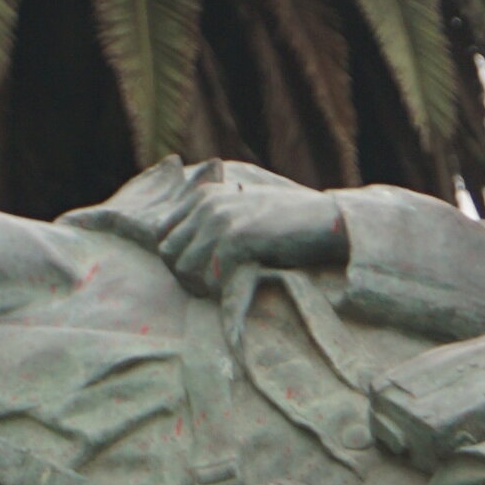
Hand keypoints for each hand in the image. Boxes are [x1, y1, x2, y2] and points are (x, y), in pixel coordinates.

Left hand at [129, 160, 347, 292]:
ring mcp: (220, 219)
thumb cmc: (283, 221)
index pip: (162, 233)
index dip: (174, 258)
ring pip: (185, 268)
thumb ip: (209, 220)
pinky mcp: (236, 238)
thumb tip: (174, 251)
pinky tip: (240, 284)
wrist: (323, 221)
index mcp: (204, 195)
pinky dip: (223, 289)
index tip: (196, 272)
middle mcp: (207, 204)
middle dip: (184, 275)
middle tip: (210, 286)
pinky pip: (211, 277)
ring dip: (203, 284)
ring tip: (225, 286)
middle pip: (168, 253)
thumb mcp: (239, 209)